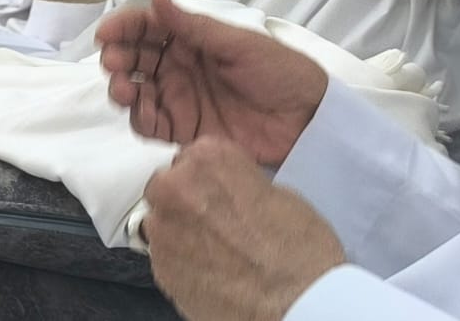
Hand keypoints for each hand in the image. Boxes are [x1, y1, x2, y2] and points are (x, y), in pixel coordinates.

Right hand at [98, 0, 325, 166]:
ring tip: (124, 89)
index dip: (124, 28)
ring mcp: (181, 100)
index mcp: (192, 39)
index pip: (148, 28)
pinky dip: (139, 118)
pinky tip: (140, 112)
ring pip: (137, 91)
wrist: (308, 122)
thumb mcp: (238, 43)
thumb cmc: (279, 72)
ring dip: (123, 88)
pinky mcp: (185, 132)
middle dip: (118, 57)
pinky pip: (151, 125)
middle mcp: (180, 67)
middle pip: (136, 58)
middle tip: (114, 62)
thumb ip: (193, 25)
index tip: (106, 34)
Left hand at [143, 138, 343, 320]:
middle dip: (184, 202)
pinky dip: (181, 263)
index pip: (189, 157)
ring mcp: (163, 229)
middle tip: (214, 224)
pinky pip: (164, 258)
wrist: (298, 302)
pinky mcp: (160, 269)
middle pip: (166, 186)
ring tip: (214, 253)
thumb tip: (226, 193)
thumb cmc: (298, 249)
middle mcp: (176, 187)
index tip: (216, 193)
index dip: (204, 179)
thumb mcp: (275, 192)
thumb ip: (237, 183)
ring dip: (179, 232)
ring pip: (160, 223)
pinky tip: (210, 273)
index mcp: (207, 158)